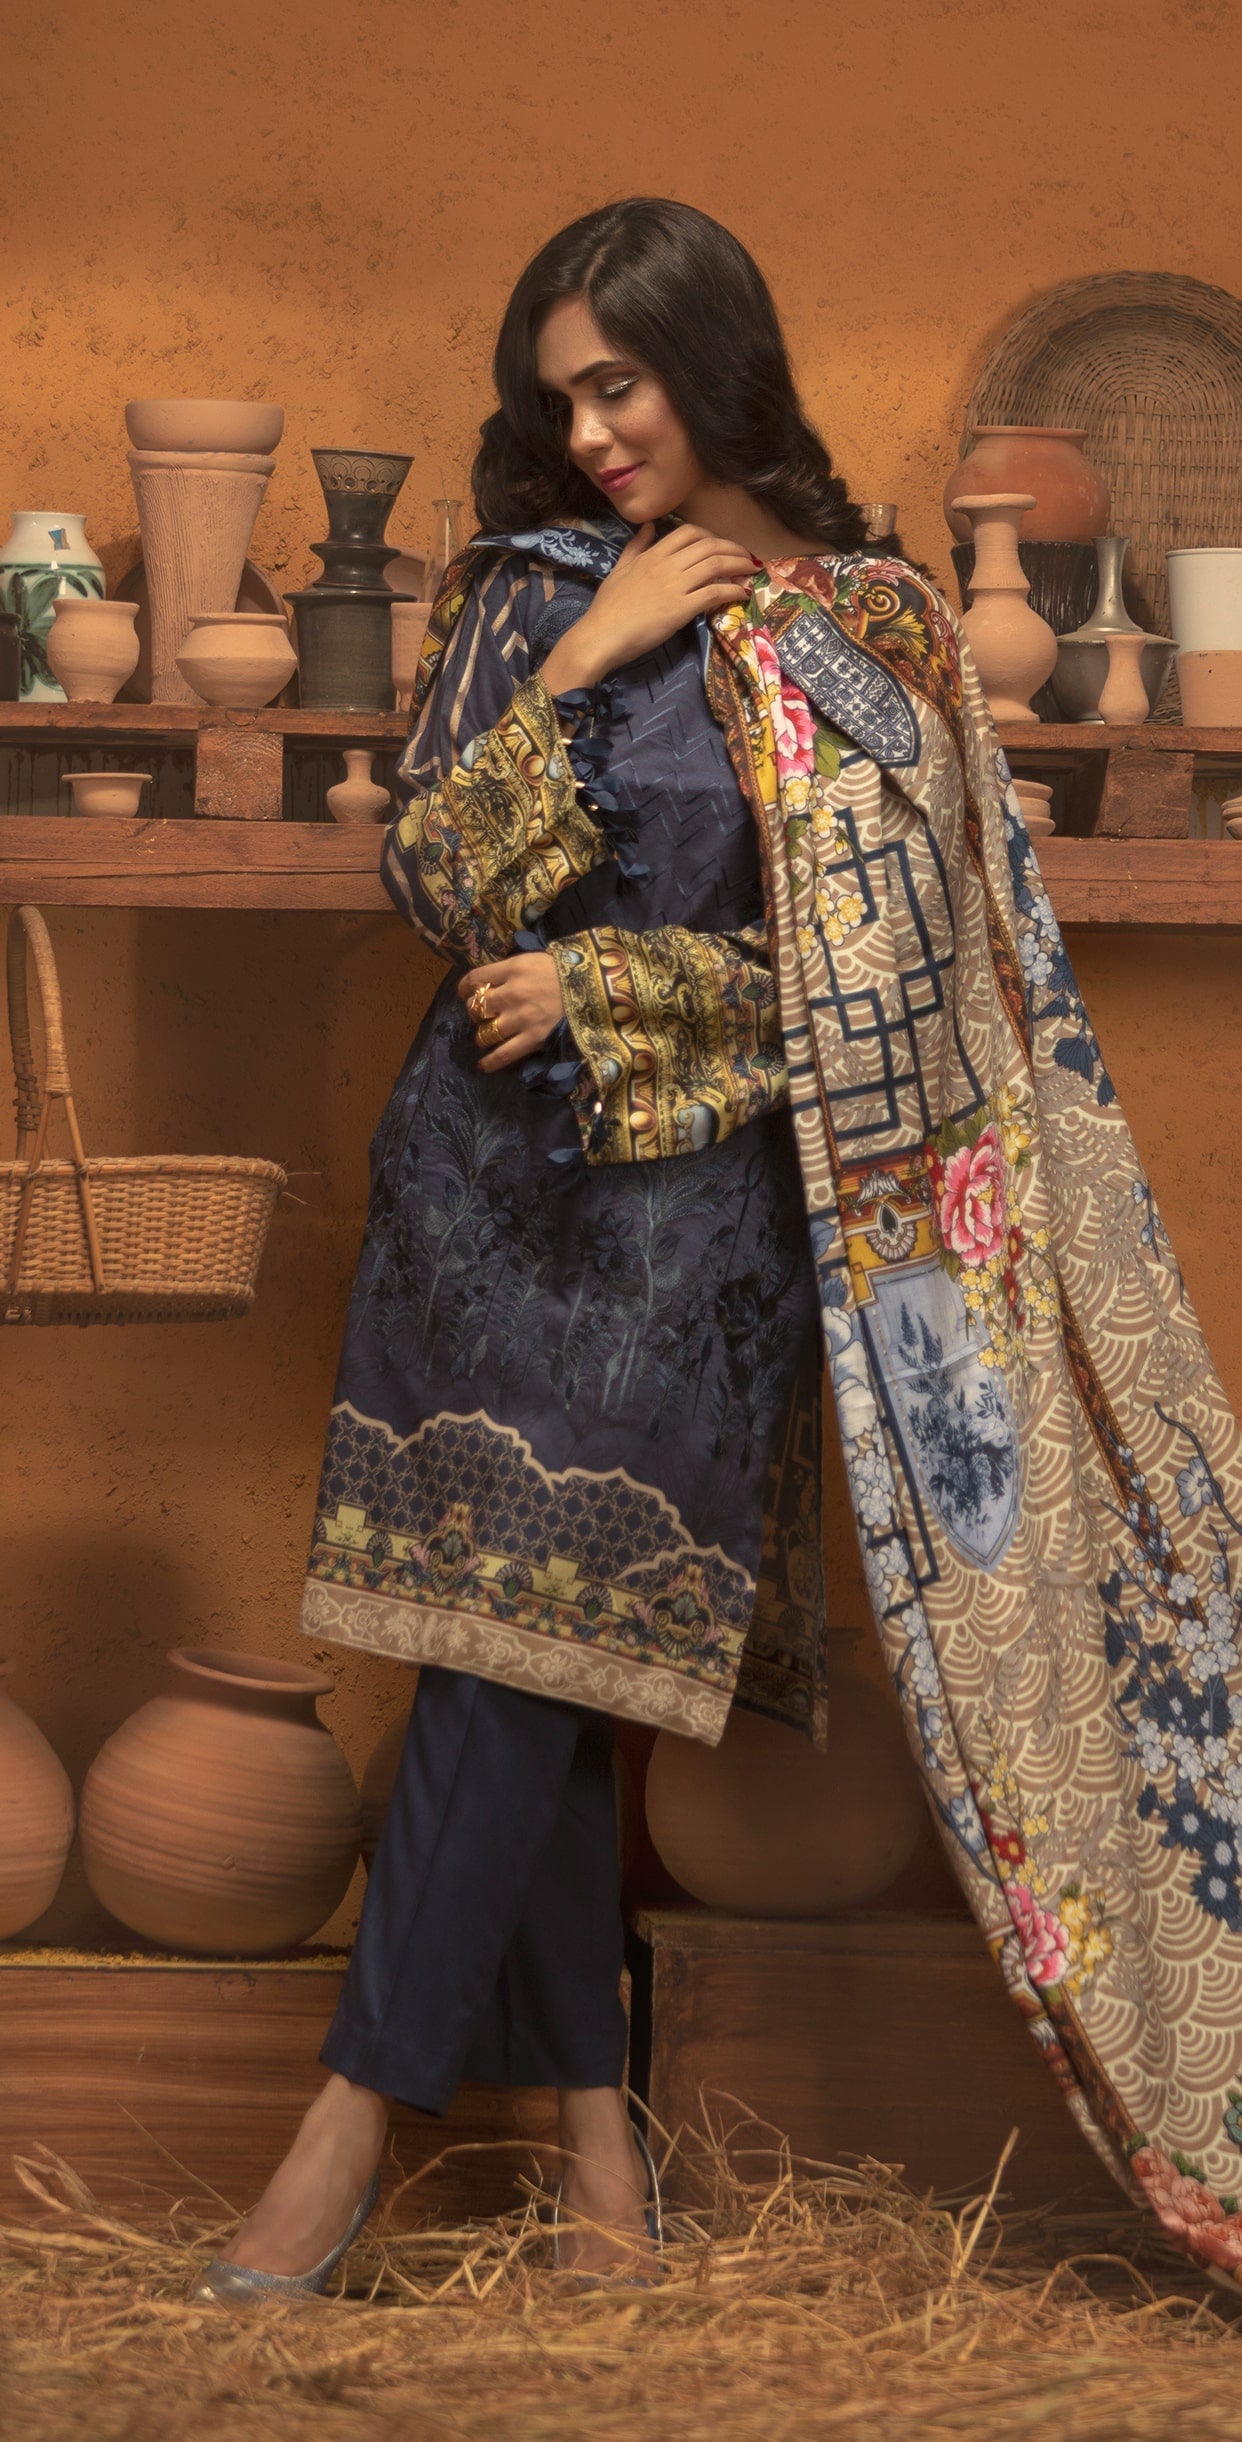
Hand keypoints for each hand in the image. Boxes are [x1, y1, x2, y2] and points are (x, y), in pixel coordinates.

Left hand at [459, 952, 565, 1071]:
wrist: (593, 986)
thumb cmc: (563, 970)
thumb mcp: (532, 960)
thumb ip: (509, 970)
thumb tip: (490, 980)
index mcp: (512, 969)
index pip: (475, 979)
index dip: (464, 988)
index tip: (464, 992)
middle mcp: (512, 993)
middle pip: (477, 1006)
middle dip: (475, 1011)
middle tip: (481, 1013)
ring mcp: (521, 1018)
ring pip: (486, 1031)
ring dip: (482, 1034)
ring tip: (486, 1034)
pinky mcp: (533, 1038)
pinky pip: (504, 1054)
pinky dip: (490, 1061)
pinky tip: (483, 1065)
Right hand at [540, 522, 754, 692]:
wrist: (601, 635)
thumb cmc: (607, 607)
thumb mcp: (620, 569)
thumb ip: (636, 547)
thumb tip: (648, 526)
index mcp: (653, 554)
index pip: (689, 532)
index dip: (711, 535)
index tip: (722, 546)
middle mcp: (667, 565)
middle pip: (709, 545)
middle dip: (734, 549)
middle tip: (747, 558)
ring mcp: (675, 585)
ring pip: (716, 565)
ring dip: (739, 566)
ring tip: (752, 572)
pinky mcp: (681, 608)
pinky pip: (714, 592)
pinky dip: (732, 590)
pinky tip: (741, 594)